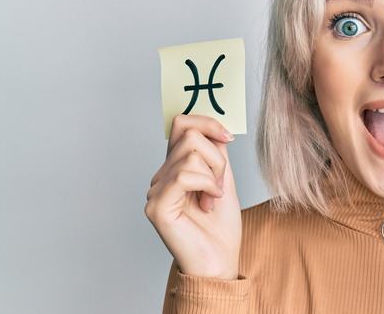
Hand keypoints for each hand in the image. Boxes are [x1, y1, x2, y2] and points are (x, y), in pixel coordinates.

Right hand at [145, 115, 241, 278]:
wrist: (220, 261)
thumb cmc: (220, 228)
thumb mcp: (223, 180)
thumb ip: (216, 154)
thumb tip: (214, 128)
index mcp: (175, 168)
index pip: (181, 124)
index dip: (206, 123)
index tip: (228, 137)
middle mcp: (161, 177)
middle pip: (188, 134)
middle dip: (216, 155)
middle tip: (220, 182)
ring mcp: (156, 191)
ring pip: (189, 154)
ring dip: (213, 173)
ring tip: (214, 197)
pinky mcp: (157, 206)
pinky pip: (184, 175)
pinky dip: (206, 184)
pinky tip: (210, 202)